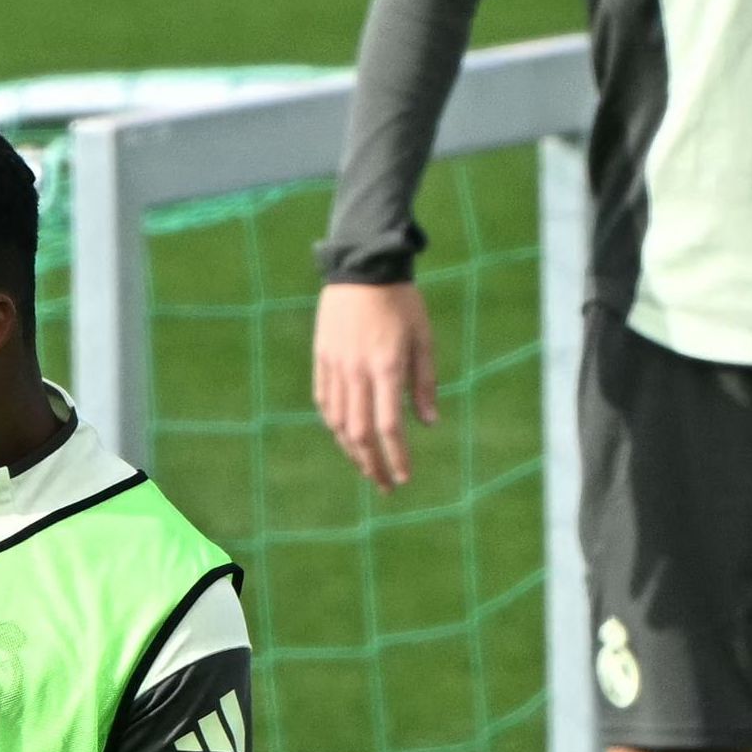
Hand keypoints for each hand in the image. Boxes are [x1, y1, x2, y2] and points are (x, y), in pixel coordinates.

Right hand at [311, 280, 437, 488]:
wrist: (363, 266)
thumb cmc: (401, 301)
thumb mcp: (423, 339)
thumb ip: (424, 383)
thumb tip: (428, 423)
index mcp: (386, 367)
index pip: (389, 427)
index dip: (397, 456)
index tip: (404, 476)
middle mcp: (357, 372)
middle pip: (361, 434)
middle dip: (373, 465)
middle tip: (385, 485)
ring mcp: (336, 366)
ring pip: (339, 424)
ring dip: (352, 452)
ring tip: (366, 468)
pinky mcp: (322, 359)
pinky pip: (325, 403)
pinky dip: (335, 426)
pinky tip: (346, 438)